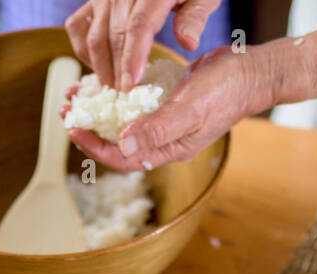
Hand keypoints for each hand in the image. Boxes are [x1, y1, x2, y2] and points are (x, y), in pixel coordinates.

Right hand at [66, 0, 221, 90]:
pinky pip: (77, 26)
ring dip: (101, 66)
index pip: (138, 25)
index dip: (132, 57)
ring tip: (113, 88)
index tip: (131, 85)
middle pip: (114, 35)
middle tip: (123, 97)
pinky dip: (84, 50)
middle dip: (117, 70)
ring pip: (94, 36)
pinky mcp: (92, 0)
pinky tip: (99, 66)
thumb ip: (195, 16)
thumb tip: (188, 43)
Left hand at [69, 46, 273, 170]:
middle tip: (66, 108)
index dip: (94, 146)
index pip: (122, 158)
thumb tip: (123, 144)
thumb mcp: (189, 112)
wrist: (250, 73)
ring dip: (98, 107)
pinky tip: (101, 79)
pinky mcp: (165, 101)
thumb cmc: (225, 94)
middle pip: (116, 140)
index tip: (72, 128)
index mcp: (166, 149)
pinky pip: (134, 102)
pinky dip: (115, 92)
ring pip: (122, 119)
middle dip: (89, 126)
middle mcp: (161, 138)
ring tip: (77, 92)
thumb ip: (157, 130)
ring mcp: (163, 120)